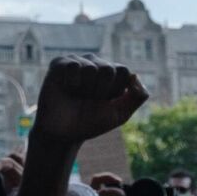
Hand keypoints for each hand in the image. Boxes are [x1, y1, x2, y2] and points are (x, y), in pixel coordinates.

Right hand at [33, 56, 147, 143]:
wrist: (63, 133)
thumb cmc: (91, 123)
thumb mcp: (120, 114)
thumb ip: (137, 96)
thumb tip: (135, 75)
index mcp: (112, 74)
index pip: (124, 71)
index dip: (115, 91)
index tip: (106, 102)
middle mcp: (96, 64)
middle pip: (108, 69)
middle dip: (100, 91)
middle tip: (89, 100)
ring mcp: (78, 62)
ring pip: (91, 68)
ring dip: (85, 89)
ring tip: (76, 96)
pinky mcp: (59, 63)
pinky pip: (73, 66)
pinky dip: (71, 83)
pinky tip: (66, 89)